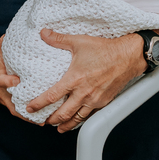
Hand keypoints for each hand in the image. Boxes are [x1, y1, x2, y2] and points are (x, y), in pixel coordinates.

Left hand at [27, 31, 144, 130]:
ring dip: (65, 124)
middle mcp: (84, 93)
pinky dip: (81, 120)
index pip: (52, 96)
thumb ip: (59, 39)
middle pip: (63, 114)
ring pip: (77, 118)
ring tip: (58, 127)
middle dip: (51, 120)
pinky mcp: (104, 102)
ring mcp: (95, 100)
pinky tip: (77, 120)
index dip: (38, 104)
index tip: (29, 108)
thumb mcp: (79, 42)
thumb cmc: (105, 49)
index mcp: (75, 79)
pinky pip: (90, 116)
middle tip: (43, 121)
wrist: (129, 56)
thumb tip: (43, 32)